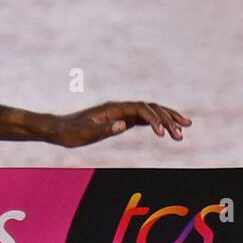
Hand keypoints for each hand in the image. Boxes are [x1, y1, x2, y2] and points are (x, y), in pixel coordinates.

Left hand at [51, 100, 191, 147]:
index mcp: (112, 109)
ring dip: (167, 119)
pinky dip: (157, 122)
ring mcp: (120, 113)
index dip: (154, 119)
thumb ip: (104, 129)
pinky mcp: (119, 120)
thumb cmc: (70, 132)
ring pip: (149, 111)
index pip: (141, 109)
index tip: (163, 134)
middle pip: (150, 108)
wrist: (58, 129)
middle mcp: (119, 108)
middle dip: (168, 118)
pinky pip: (143, 118)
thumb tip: (123, 125)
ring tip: (185, 129)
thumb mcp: (85, 133)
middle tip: (183, 132)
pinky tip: (167, 130)